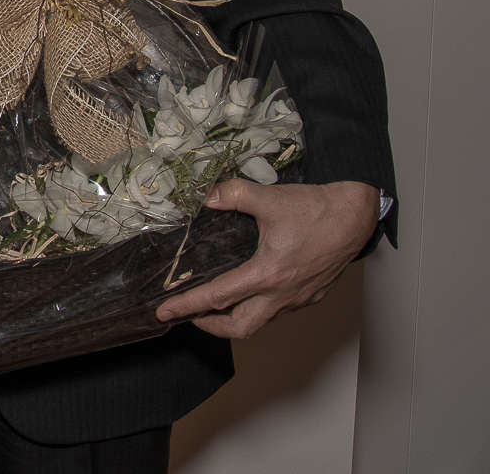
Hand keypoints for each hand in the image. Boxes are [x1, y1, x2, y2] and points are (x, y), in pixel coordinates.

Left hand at [155, 179, 377, 338]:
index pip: (219, 297)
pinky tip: (248, 292)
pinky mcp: (311, 295)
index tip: (165, 312)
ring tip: (214, 305)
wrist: (356, 217)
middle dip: (211, 326)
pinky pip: (278, 311)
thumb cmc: (317, 210)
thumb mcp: (270, 198)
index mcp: (268, 273)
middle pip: (241, 328)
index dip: (188, 306)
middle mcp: (283, 293)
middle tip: (189, 315)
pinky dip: (257, 308)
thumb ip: (233, 195)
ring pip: (261, 321)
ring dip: (235, 318)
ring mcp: (299, 298)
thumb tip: (207, 197)